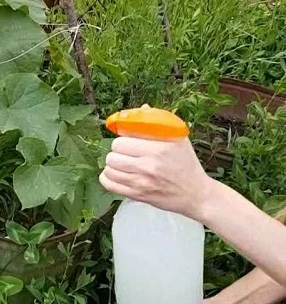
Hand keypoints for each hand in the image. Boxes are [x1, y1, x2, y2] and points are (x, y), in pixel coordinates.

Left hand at [99, 133, 213, 219]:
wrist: (196, 194)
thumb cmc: (186, 164)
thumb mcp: (178, 140)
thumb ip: (158, 124)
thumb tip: (142, 108)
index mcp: (159, 149)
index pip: (122, 141)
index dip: (122, 140)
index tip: (128, 142)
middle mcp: (149, 165)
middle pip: (113, 155)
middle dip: (117, 153)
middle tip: (125, 154)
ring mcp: (142, 182)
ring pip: (109, 170)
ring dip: (113, 166)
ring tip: (122, 165)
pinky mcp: (138, 195)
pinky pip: (109, 185)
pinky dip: (108, 179)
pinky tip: (116, 175)